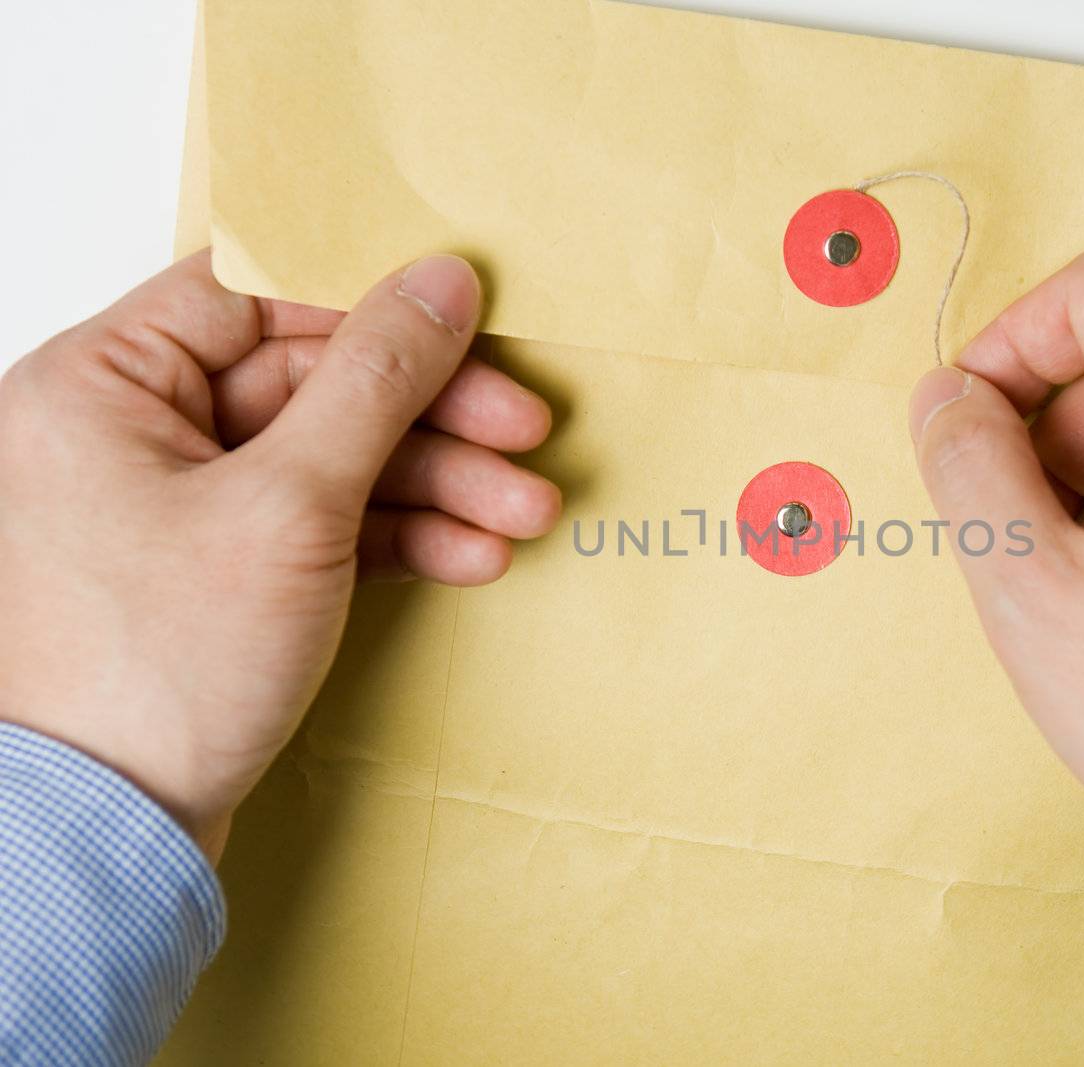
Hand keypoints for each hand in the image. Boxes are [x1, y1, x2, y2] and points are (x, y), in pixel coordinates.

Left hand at [0, 251, 558, 860]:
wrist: (114, 836)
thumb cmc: (161, 669)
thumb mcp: (292, 505)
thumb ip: (377, 381)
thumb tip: (443, 281)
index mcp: (98, 384)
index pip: (255, 296)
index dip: (371, 306)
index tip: (469, 323)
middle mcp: (126, 432)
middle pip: (312, 383)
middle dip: (433, 419)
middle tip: (526, 432)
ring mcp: (175, 507)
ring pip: (331, 459)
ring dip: (438, 484)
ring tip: (525, 513)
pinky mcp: (220, 572)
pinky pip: (322, 524)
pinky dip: (398, 535)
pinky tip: (472, 552)